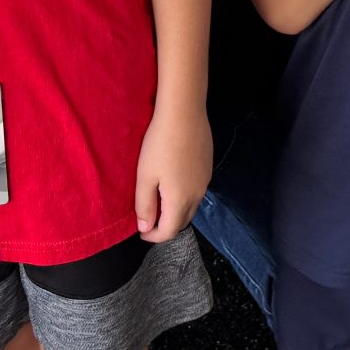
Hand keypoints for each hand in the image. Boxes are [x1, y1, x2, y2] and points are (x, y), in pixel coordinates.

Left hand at [136, 103, 212, 242]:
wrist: (184, 113)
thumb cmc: (160, 145)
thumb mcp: (145, 176)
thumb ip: (144, 205)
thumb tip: (145, 228)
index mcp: (180, 201)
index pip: (169, 231)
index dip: (153, 236)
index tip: (140, 232)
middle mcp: (197, 195)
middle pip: (183, 222)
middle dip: (166, 227)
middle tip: (149, 221)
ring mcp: (205, 181)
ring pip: (191, 207)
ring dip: (176, 212)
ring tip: (159, 203)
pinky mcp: (208, 168)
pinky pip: (196, 192)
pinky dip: (184, 198)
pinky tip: (173, 183)